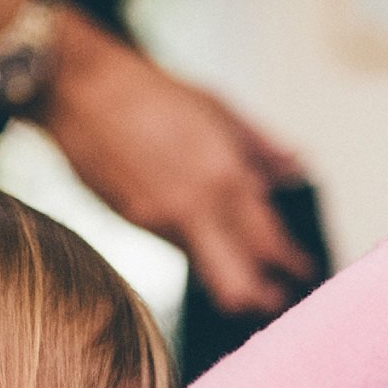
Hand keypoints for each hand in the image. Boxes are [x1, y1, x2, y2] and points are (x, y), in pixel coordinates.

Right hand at [41, 11, 314, 315]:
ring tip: (250, 273)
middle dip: (263, 298)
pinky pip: (178, 248)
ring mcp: (162, 221)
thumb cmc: (152, 92)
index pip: (271, 241)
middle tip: (278, 298)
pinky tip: (205, 233)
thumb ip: (261, 147)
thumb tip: (296, 169)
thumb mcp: (220, 109)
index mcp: (226, 175)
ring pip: (208, 271)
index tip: (304, 272)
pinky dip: (199, 249)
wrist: (83, 90)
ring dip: (231, 276)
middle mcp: (197, 207)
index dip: (292, 264)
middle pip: (239, 285)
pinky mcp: (134, 223)